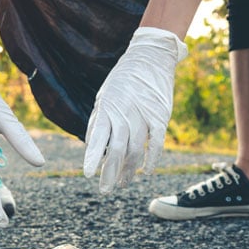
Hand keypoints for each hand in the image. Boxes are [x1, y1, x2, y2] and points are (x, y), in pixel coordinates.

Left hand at [83, 27, 187, 193]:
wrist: (150, 58)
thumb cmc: (123, 80)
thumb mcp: (104, 96)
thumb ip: (99, 121)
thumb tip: (91, 145)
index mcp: (107, 110)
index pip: (98, 139)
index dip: (93, 158)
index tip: (87, 175)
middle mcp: (124, 115)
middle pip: (116, 151)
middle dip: (110, 173)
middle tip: (105, 190)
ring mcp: (144, 117)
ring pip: (136, 151)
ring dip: (129, 171)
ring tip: (123, 184)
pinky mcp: (160, 117)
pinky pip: (156, 143)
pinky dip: (152, 159)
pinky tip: (147, 172)